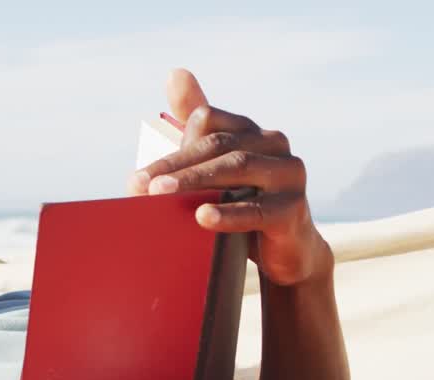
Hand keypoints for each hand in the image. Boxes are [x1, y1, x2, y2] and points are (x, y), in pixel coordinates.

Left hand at [128, 69, 331, 286]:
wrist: (284, 252)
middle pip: (218, 145)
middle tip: (142, 186)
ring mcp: (289, 173)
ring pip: (237, 168)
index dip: (171, 147)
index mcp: (250, 130)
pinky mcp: (294, 208)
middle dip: (176, 165)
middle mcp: (274, 143)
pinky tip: (202, 217)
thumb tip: (175, 73)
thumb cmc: (242, 205)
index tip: (139, 177)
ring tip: (161, 195)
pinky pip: (257, 209)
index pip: (206, 121)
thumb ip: (195, 128)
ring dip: (195, 181)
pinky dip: (228, 213)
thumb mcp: (215, 169)